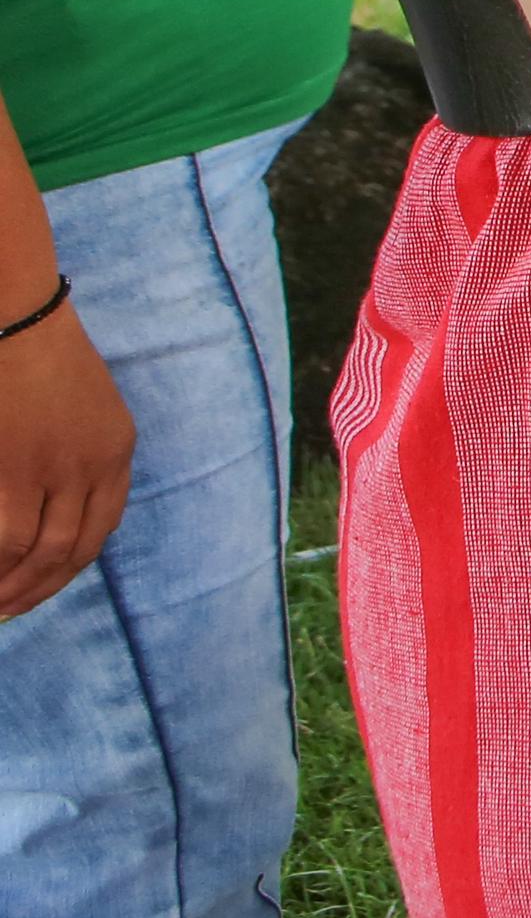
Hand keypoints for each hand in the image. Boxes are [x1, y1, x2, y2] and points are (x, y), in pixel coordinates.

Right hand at [0, 301, 133, 618]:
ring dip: (15, 587)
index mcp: (117, 450)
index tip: (44, 586)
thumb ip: (79, 460)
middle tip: (9, 610)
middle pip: (74, 549)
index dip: (70, 566)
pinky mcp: (16, 471)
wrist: (16, 321)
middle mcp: (96, 466)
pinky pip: (8, 538)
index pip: (102, 528)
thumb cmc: (38, 359)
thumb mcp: (82, 410)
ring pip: (40, 552)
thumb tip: (53, 514)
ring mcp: (57, 471)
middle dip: (40, 588)